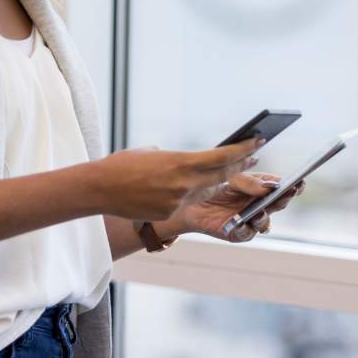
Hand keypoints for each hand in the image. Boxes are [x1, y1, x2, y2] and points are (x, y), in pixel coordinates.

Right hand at [92, 138, 262, 220]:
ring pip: (203, 191)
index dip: (243, 151)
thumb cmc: (122, 164)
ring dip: (212, 181)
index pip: (222, 158)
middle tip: (253, 157)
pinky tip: (175, 188)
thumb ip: (175, 159)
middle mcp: (184, 184)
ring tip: (221, 172)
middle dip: (239, 167)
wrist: (99, 188)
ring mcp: (177, 202)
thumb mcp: (152, 153)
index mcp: (182, 162)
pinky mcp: (167, 215)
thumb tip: (189, 163)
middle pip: (221, 176)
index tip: (257, 142)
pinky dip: (184, 195)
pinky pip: (183, 203)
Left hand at [176, 172, 304, 242]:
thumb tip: (270, 187)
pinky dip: (246, 228)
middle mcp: (258, 205)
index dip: (292, 186)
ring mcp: (249, 220)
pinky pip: (247, 233)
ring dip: (265, 217)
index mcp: (260, 188)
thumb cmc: (212, 186)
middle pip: (278, 204)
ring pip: (265, 222)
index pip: (281, 187)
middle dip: (285, 198)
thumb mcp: (231, 177)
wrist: (189, 202)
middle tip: (290, 192)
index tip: (300, 182)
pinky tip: (244, 223)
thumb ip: (249, 182)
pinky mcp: (236, 232)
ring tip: (260, 211)